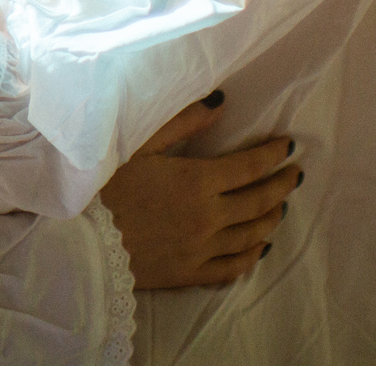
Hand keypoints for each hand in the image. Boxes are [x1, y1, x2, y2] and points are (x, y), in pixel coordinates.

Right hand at [99, 95, 299, 288]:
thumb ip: (182, 123)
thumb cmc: (104, 186)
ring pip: (252, 234)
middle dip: (282, 185)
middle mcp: (208, 217)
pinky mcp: (190, 274)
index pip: (249, 166)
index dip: (273, 154)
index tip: (289, 145)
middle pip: (259, 201)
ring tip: (281, 205)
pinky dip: (253, 256)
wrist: (80, 240)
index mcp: (197, 182)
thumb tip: (221, 102)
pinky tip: (260, 247)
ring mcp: (202, 249)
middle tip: (295, 174)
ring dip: (271, 217)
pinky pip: (233, 267)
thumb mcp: (138, 145)